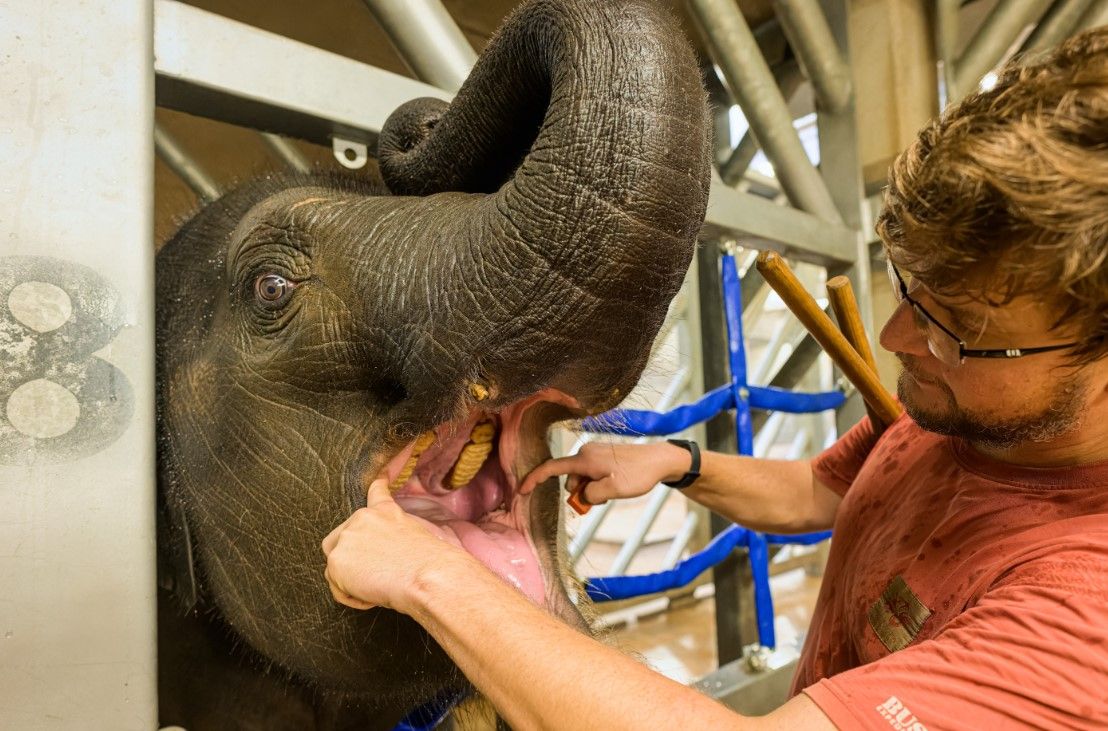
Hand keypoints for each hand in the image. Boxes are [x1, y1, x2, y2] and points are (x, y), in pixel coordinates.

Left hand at [321, 478, 471, 613]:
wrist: (427, 574)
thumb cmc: (434, 562)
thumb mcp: (425, 536)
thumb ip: (403, 535)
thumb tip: (412, 548)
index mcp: (384, 510)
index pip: (376, 491)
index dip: (378, 483)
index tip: (382, 475)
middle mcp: (361, 518)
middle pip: (341, 539)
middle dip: (352, 560)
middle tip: (376, 576)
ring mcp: (346, 538)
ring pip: (336, 566)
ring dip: (353, 582)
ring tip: (379, 589)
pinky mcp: (336, 562)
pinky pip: (337, 587)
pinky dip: (353, 597)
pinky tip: (373, 597)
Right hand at [519, 441, 691, 505]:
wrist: (660, 460)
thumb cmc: (638, 474)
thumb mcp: (613, 490)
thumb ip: (591, 495)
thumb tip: (582, 496)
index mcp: (584, 459)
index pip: (551, 469)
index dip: (533, 479)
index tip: (521, 491)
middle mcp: (585, 452)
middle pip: (570, 478)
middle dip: (579, 493)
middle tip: (603, 499)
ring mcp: (594, 452)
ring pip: (581, 478)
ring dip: (590, 490)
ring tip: (613, 491)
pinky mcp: (602, 455)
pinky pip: (591, 474)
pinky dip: (597, 484)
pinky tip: (615, 485)